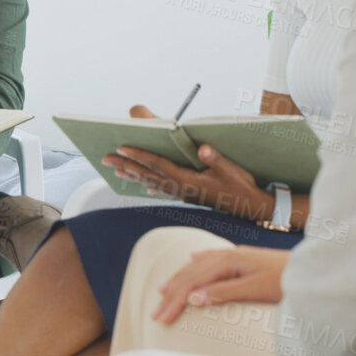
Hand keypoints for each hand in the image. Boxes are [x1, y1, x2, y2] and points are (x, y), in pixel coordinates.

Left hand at [104, 141, 270, 218]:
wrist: (251, 208)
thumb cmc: (241, 187)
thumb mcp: (232, 170)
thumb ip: (216, 159)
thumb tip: (202, 148)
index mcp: (187, 180)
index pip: (158, 165)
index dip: (139, 155)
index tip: (122, 147)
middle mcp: (180, 188)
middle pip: (147, 173)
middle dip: (125, 164)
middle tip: (104, 157)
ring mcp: (182, 193)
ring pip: (151, 181)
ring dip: (131, 174)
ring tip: (114, 169)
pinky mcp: (186, 195)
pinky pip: (161, 189)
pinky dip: (148, 184)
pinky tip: (141, 184)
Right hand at [153, 245, 288, 324]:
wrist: (312, 270)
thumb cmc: (287, 280)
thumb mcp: (256, 290)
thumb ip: (224, 293)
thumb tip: (194, 298)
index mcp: (229, 262)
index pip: (193, 283)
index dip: (175, 301)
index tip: (162, 318)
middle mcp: (229, 256)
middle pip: (192, 275)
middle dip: (172, 294)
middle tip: (156, 313)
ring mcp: (236, 256)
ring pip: (199, 266)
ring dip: (180, 279)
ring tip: (164, 290)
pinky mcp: (244, 259)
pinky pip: (212, 258)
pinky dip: (198, 261)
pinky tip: (192, 258)